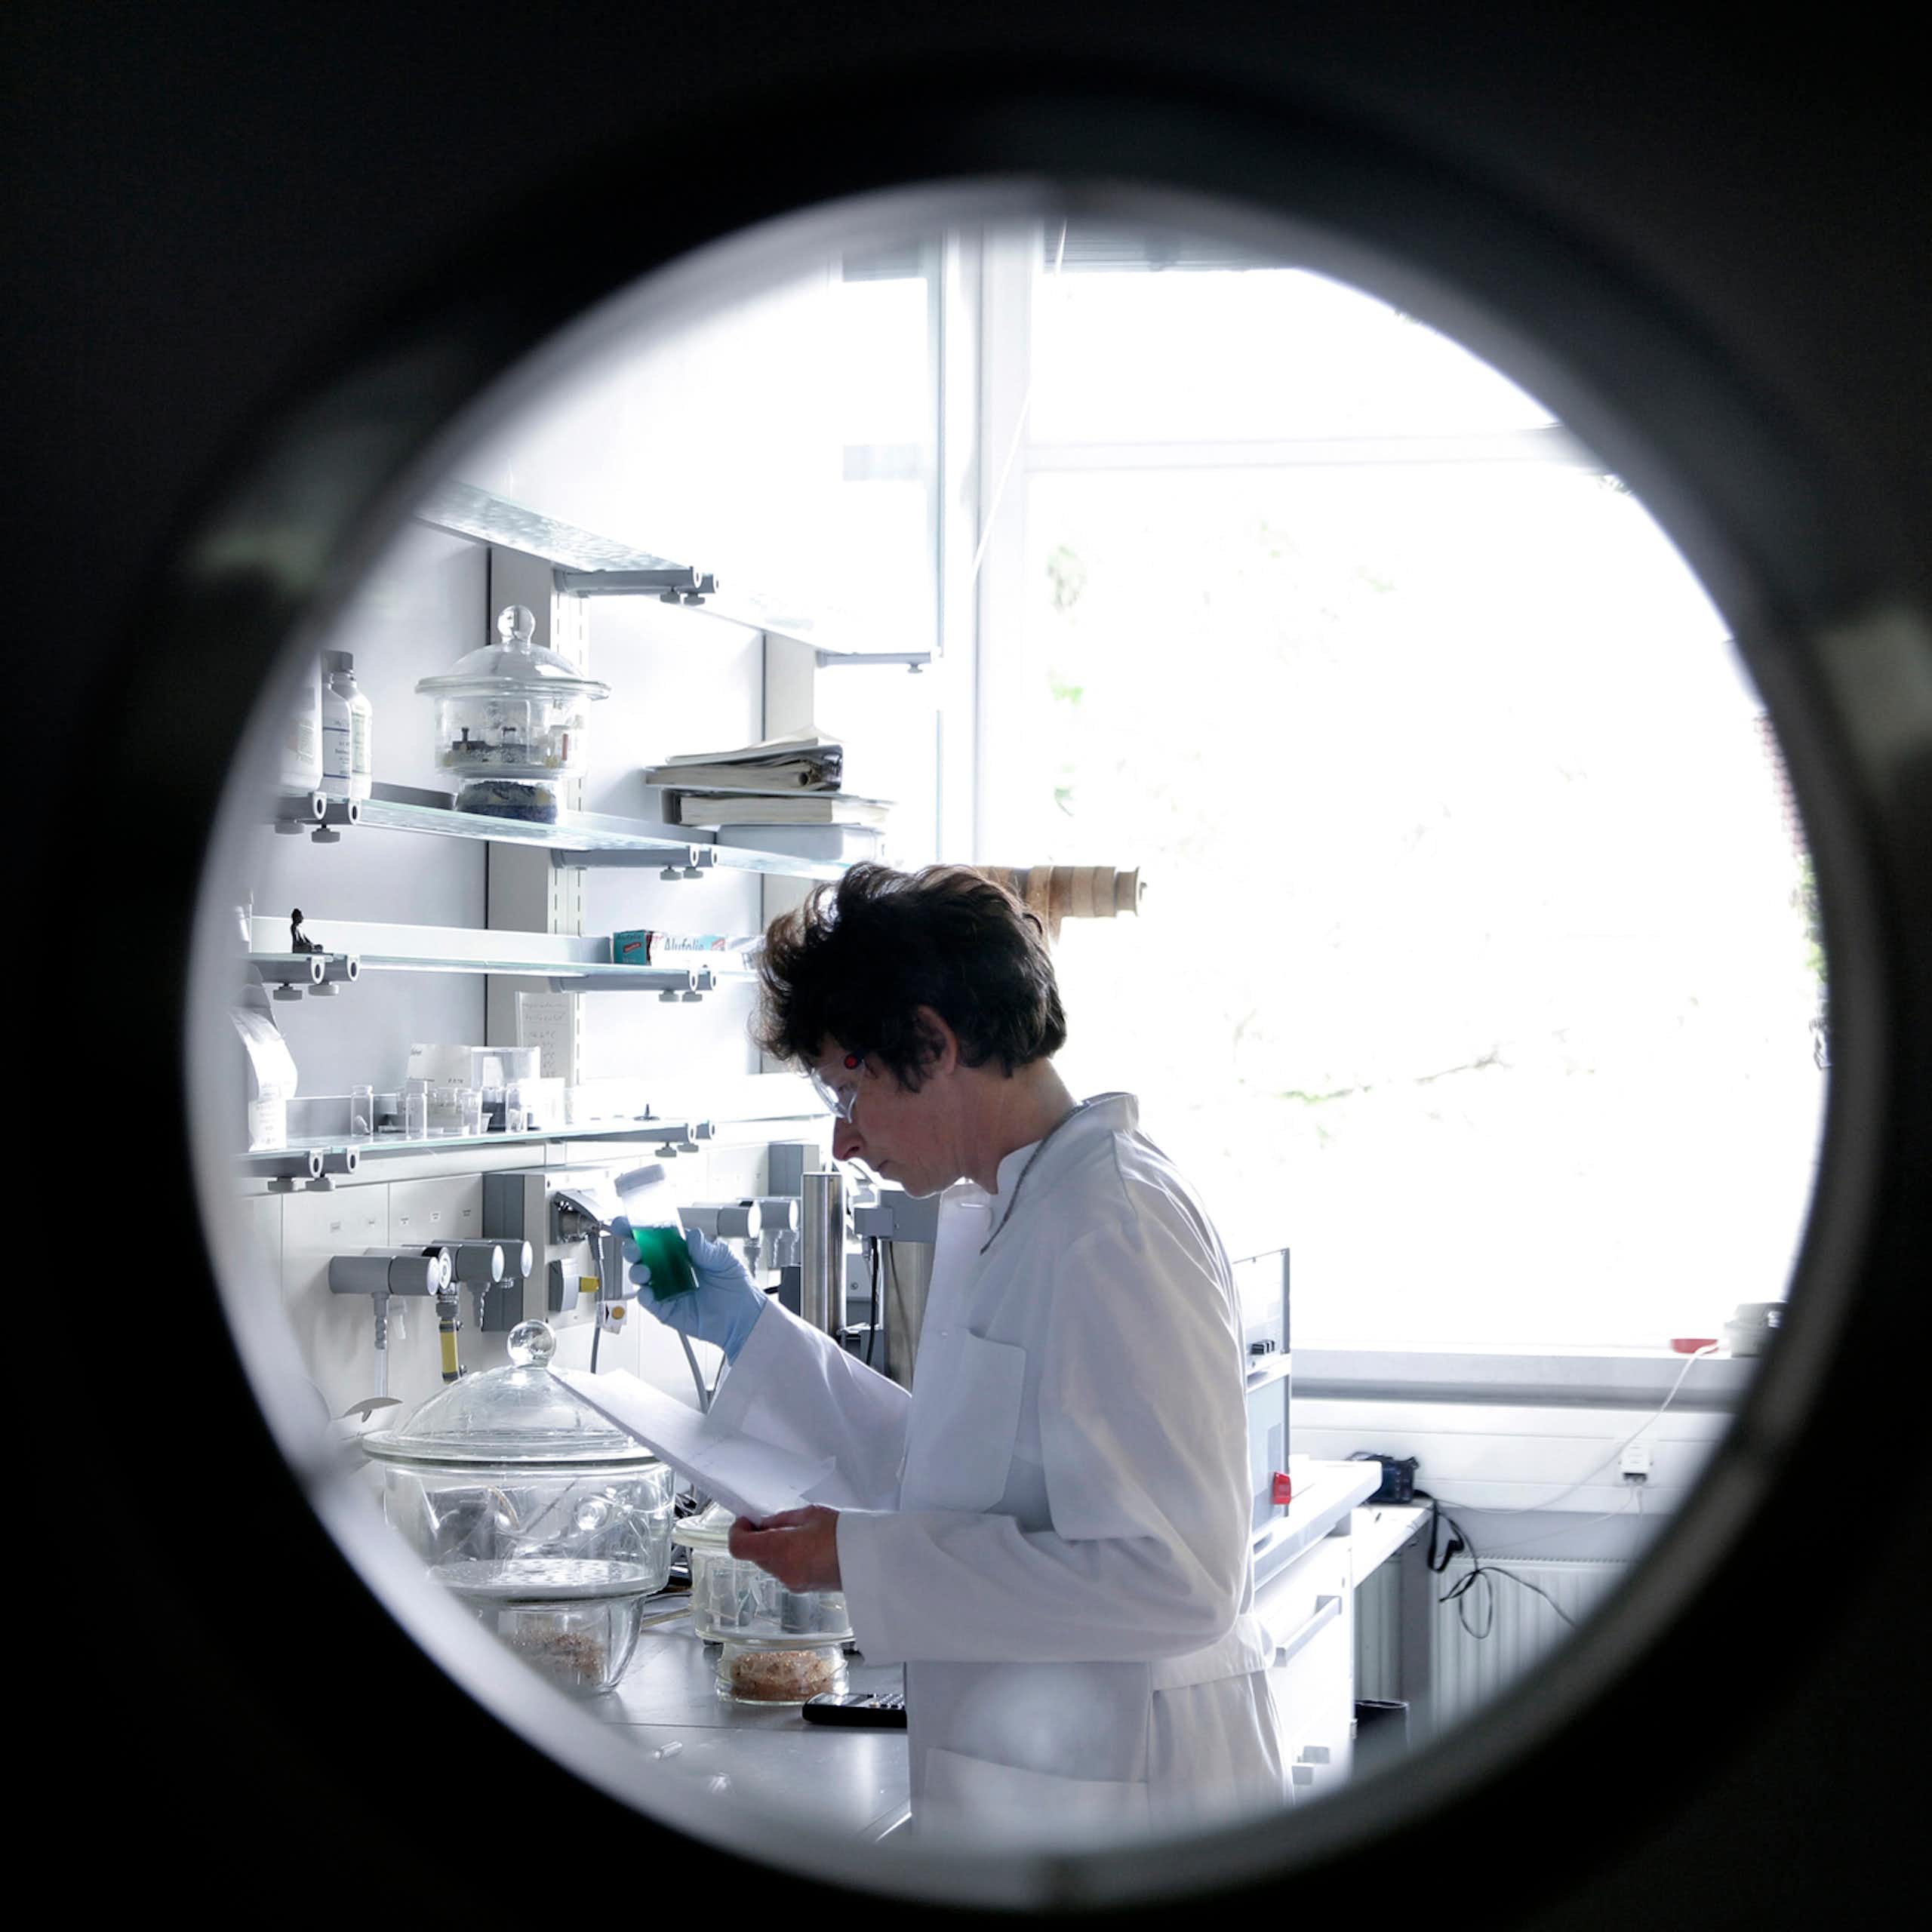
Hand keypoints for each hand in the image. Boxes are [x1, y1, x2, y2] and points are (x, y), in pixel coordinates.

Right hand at [615, 1219, 767, 1361]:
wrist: (744, 1316)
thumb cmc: (736, 1285)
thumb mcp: (724, 1259)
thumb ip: (706, 1248)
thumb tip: (691, 1236)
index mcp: (683, 1252)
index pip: (657, 1237)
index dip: (639, 1229)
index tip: (626, 1223)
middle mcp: (671, 1269)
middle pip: (643, 1255)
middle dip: (633, 1248)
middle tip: (634, 1246)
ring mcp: (667, 1289)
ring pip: (641, 1277)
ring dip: (637, 1271)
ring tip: (644, 1270)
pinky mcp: (666, 1309)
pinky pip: (649, 1301)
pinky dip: (644, 1295)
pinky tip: (648, 1290)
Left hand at [728, 1506, 841, 1591]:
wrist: (872, 1561)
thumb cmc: (845, 1533)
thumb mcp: (811, 1515)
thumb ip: (783, 1520)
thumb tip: (765, 1524)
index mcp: (781, 1550)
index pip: (739, 1547)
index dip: (737, 1531)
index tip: (746, 1520)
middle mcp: (782, 1571)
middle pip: (753, 1556)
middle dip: (756, 1538)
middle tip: (770, 1522)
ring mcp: (792, 1583)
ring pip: (768, 1564)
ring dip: (771, 1549)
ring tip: (793, 1533)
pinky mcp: (802, 1589)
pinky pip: (783, 1571)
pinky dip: (784, 1558)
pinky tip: (803, 1547)